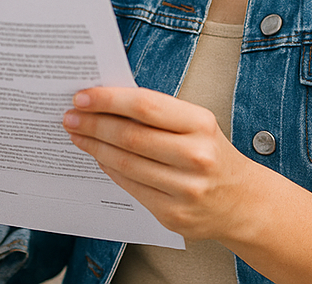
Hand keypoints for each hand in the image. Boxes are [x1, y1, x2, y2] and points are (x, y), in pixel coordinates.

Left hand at [63, 86, 311, 283]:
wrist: (242, 201)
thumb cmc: (210, 151)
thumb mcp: (195, 123)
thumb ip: (157, 113)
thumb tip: (106, 101)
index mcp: (201, 124)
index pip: (145, 107)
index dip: (109, 100)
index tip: (83, 95)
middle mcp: (196, 157)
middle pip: (131, 137)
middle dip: (94, 124)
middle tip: (70, 115)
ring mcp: (185, 190)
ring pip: (126, 165)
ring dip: (95, 147)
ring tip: (77, 134)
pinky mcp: (173, 216)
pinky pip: (131, 188)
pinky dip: (110, 170)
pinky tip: (98, 156)